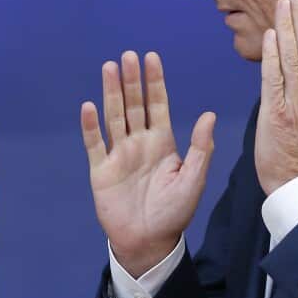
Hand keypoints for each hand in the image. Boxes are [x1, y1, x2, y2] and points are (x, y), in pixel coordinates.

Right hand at [81, 51, 216, 276]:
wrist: (149, 242)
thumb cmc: (174, 212)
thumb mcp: (193, 179)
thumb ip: (200, 148)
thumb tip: (208, 115)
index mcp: (162, 143)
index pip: (158, 105)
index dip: (155, 82)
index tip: (151, 58)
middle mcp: (139, 143)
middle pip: (134, 105)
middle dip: (131, 80)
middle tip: (127, 56)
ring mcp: (118, 155)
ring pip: (114, 117)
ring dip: (111, 93)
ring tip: (108, 68)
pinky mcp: (101, 170)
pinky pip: (95, 144)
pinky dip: (91, 126)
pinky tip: (89, 106)